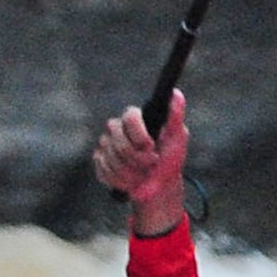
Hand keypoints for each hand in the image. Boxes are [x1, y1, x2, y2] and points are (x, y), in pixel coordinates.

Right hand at [95, 94, 189, 231]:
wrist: (161, 183)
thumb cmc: (169, 158)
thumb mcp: (177, 137)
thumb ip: (175, 115)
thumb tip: (176, 93)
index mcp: (134, 118)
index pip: (130, 117)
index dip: (140, 135)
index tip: (152, 147)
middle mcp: (116, 128)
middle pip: (120, 143)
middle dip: (139, 160)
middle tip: (151, 164)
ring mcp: (105, 144)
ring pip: (112, 160)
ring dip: (133, 173)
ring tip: (144, 174)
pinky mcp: (99, 161)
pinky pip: (105, 171)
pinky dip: (122, 181)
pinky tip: (132, 181)